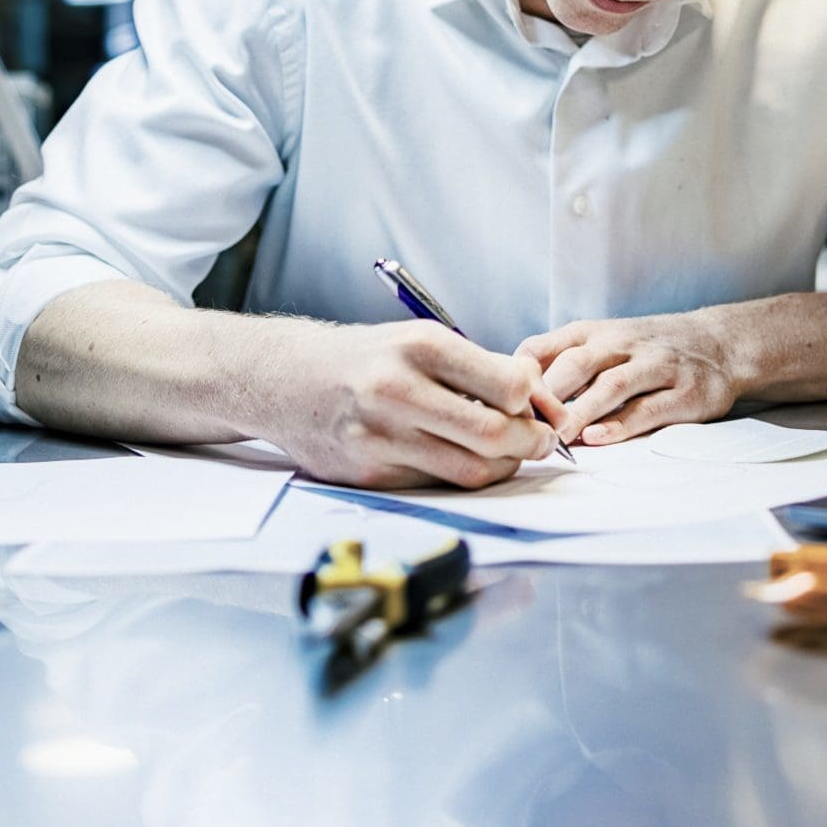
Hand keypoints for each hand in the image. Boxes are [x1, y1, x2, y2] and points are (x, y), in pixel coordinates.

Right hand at [264, 322, 564, 489]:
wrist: (287, 379)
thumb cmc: (367, 358)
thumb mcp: (419, 341)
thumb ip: (478, 368)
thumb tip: (540, 399)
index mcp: (420, 346)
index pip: (508, 384)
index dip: (534, 401)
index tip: (536, 406)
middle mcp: (398, 389)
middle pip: (494, 434)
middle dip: (531, 443)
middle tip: (540, 442)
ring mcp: (381, 436)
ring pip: (470, 470)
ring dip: (503, 467)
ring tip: (507, 453)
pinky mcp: (369, 473)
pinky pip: (437, 485)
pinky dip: (460, 477)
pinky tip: (461, 460)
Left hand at [519, 312, 742, 446]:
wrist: (719, 343)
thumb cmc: (646, 349)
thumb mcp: (601, 341)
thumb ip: (560, 362)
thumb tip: (506, 395)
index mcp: (593, 333)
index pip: (544, 347)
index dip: (518, 377)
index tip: (495, 404)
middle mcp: (622, 344)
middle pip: (576, 364)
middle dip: (546, 396)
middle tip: (521, 426)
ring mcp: (656, 366)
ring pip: (611, 386)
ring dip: (580, 412)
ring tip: (555, 438)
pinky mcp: (684, 393)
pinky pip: (648, 409)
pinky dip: (621, 425)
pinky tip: (598, 439)